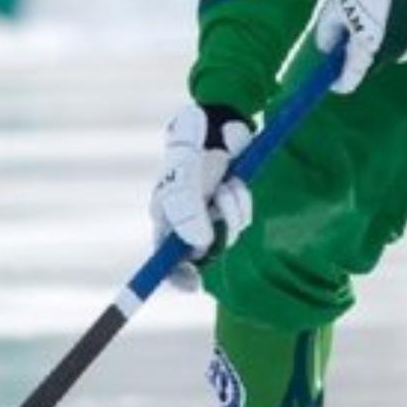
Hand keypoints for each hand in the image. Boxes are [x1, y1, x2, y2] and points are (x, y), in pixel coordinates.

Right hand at [149, 103, 252, 282]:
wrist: (219, 120)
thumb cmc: (192, 145)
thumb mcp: (183, 174)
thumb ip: (186, 210)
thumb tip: (200, 246)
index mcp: (165, 218)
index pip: (164, 261)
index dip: (175, 279)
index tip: (193, 285)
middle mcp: (186, 222)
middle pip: (202, 254)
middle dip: (218, 232)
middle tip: (221, 200)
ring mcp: (210, 216)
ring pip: (227, 235)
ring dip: (232, 211)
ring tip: (227, 183)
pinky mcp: (232, 206)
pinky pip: (242, 220)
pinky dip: (242, 203)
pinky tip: (235, 182)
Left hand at [313, 0, 406, 93]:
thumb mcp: (341, 3)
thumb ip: (327, 30)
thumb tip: (323, 47)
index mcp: (369, 52)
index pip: (349, 79)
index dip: (336, 79)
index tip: (328, 73)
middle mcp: (391, 55)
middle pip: (366, 62)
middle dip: (353, 51)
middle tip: (343, 29)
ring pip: (383, 47)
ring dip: (371, 36)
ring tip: (363, 9)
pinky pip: (399, 36)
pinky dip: (388, 27)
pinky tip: (384, 5)